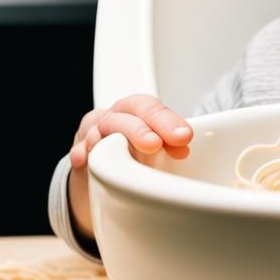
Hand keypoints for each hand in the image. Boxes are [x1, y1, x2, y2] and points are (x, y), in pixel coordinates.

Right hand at [67, 95, 192, 239]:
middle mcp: (117, 117)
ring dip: (108, 140)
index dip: (166, 121)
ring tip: (117, 149)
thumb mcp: (161, 146)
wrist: (108, 165)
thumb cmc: (140, 151)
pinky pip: (78, 150)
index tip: (183, 138)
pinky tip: (84, 160)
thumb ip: (175, 148)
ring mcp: (95, 133)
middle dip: (140, 129)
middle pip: (125, 116)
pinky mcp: (80, 152)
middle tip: (155, 145)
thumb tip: (201, 171)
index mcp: (140, 110)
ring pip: (99, 130)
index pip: (152, 108)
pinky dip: (81, 153)